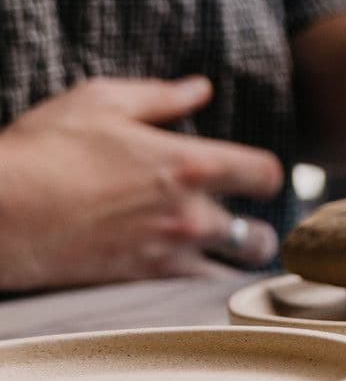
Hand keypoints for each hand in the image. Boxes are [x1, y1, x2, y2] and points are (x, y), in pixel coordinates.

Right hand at [0, 77, 283, 290]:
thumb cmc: (43, 151)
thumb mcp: (100, 103)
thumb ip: (159, 97)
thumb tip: (199, 88)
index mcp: (191, 165)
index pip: (266, 175)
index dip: (264, 175)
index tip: (251, 176)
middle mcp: (191, 214)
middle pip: (261, 235)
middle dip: (256, 228)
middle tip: (240, 222)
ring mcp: (169, 253)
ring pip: (233, 269)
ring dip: (234, 261)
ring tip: (222, 252)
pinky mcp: (142, 281)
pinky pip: (197, 292)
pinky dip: (203, 284)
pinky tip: (192, 272)